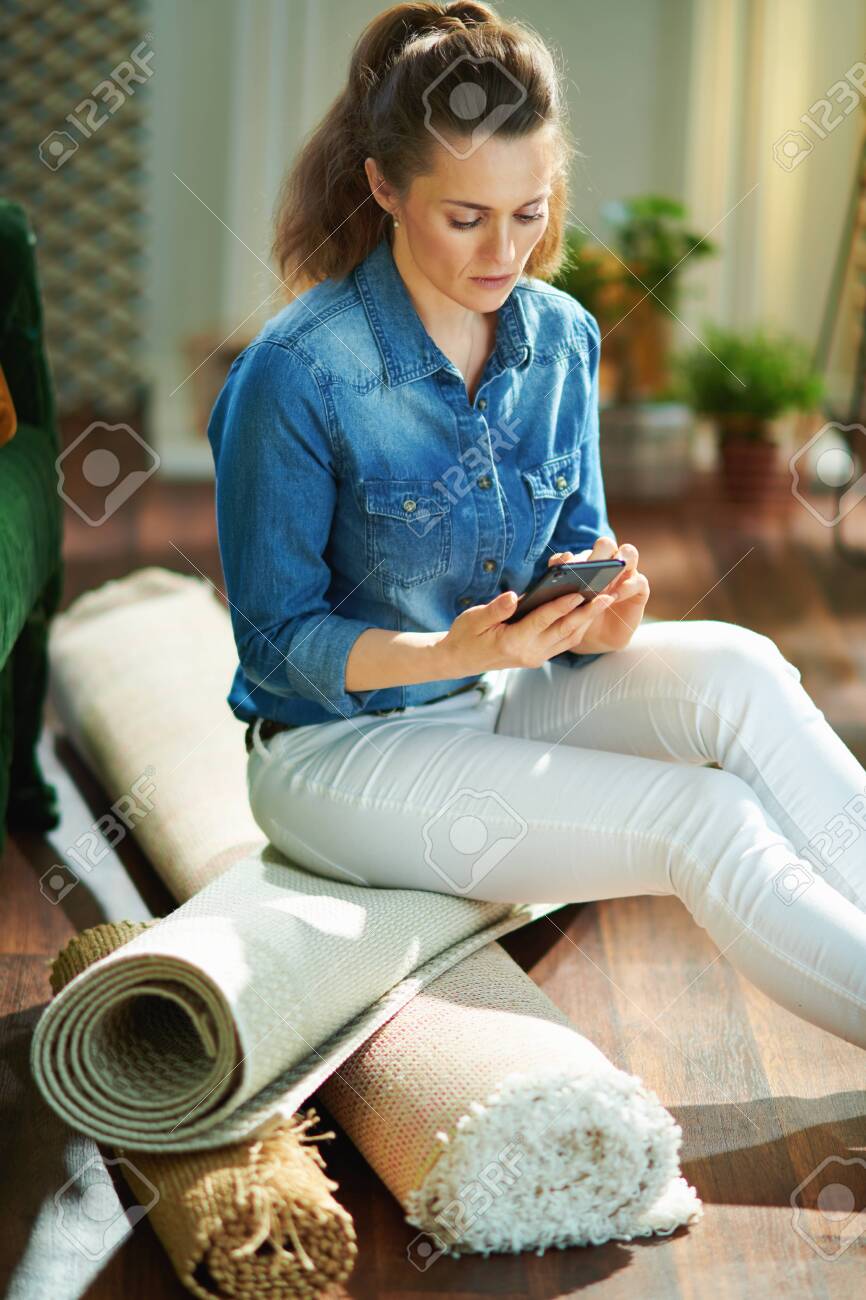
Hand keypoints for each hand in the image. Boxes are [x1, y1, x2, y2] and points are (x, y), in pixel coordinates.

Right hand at [437, 579, 615, 675]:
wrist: (459, 660)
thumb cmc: (465, 635)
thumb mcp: (474, 618)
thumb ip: (495, 609)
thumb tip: (514, 597)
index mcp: (512, 642)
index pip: (542, 620)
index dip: (561, 606)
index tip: (579, 592)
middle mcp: (528, 653)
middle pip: (564, 630)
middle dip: (587, 613)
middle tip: (607, 595)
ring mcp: (535, 657)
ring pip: (569, 637)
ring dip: (588, 619)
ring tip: (606, 600)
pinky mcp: (538, 656)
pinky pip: (564, 642)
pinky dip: (578, 627)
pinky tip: (590, 612)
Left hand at [546, 536, 649, 653]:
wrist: (597, 638)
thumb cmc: (579, 617)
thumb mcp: (566, 605)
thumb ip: (560, 588)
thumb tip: (556, 572)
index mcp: (586, 563)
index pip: (580, 551)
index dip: (572, 557)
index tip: (564, 566)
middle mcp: (608, 563)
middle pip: (606, 545)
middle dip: (597, 553)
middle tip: (588, 570)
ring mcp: (626, 574)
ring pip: (628, 553)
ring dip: (618, 562)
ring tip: (605, 580)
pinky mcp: (640, 589)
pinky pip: (638, 581)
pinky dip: (627, 587)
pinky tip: (614, 596)